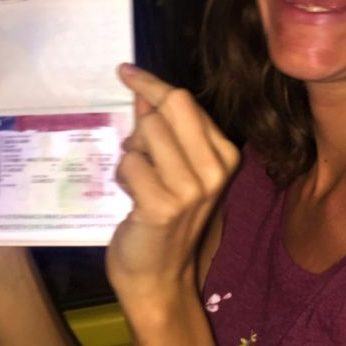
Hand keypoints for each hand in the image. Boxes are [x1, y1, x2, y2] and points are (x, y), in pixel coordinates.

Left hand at [108, 64, 239, 307]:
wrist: (158, 275)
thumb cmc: (161, 218)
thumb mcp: (170, 167)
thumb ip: (163, 130)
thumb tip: (144, 93)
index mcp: (223, 154)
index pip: (185, 102)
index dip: (152, 84)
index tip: (125, 70)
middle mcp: (214, 169)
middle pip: (168, 110)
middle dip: (142, 123)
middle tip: (137, 151)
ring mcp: (192, 188)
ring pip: (146, 133)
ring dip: (131, 154)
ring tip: (138, 182)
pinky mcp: (164, 205)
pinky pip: (129, 163)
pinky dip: (122, 176)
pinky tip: (132, 199)